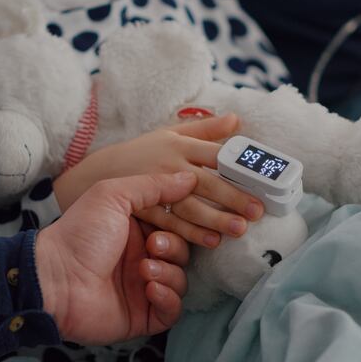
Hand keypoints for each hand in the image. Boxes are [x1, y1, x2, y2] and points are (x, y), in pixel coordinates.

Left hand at [37, 173, 194, 344]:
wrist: (53, 279)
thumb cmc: (79, 234)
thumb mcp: (113, 196)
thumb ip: (153, 186)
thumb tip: (189, 177)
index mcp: (136, 229)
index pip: (175, 226)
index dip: (185, 224)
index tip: (193, 220)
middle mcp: (141, 257)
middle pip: (181, 253)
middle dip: (174, 248)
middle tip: (153, 245)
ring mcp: (142, 287)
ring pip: (180, 281)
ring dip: (169, 273)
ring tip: (144, 268)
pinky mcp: (142, 315)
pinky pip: (172, 310)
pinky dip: (168, 298)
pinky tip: (150, 288)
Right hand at [53, 114, 264, 247]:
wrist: (99, 170)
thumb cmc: (143, 151)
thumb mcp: (171, 132)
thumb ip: (206, 129)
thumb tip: (237, 120)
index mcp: (180, 145)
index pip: (214, 153)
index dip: (238, 166)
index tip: (261, 179)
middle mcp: (170, 165)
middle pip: (207, 182)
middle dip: (233, 196)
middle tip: (257, 210)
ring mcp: (156, 188)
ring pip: (190, 205)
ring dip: (215, 218)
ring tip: (238, 229)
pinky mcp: (145, 208)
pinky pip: (170, 222)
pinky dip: (190, 233)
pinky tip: (210, 241)